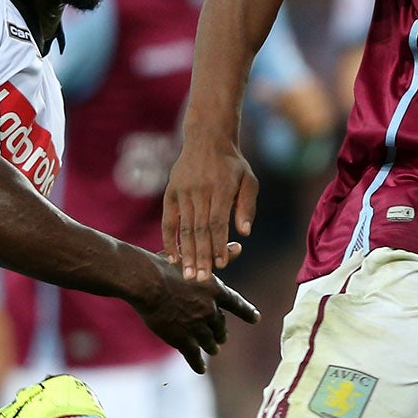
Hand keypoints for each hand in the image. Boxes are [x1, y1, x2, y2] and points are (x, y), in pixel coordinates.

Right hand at [135, 255, 260, 373]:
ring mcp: (196, 326)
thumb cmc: (163, 266)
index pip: (236, 303)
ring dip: (212, 346)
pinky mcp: (181, 339)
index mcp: (214, 290)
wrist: (145, 283)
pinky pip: (194, 356)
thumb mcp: (193, 259)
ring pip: (209, 342)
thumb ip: (217, 257)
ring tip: (213, 350)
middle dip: (221, 333)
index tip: (256, 318)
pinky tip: (201, 369)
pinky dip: (198, 363)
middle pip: (220, 326)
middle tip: (221, 338)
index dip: (247, 312)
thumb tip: (239, 247)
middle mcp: (209, 310)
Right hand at [163, 136, 257, 281]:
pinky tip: (172, 257)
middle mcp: (200, 191)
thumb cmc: (233, 164)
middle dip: (200, 256)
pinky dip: (169, 239)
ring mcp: (183, 192)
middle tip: (200, 280)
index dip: (218, 244)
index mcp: (221, 188)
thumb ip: (247, 206)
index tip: (219, 264)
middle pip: (200, 229)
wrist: (207, 138)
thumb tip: (244, 233)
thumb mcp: (249, 179)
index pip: (218, 222)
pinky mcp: (171, 192)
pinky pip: (169, 220)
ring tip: (187, 275)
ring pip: (185, 227)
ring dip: (186, 253)